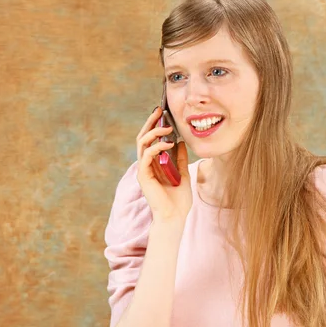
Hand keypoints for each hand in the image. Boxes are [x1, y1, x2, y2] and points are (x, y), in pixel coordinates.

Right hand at [136, 107, 191, 224]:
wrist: (175, 216)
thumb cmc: (179, 199)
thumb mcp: (183, 173)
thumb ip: (179, 158)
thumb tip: (179, 142)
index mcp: (154, 163)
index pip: (151, 140)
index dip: (154, 125)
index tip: (162, 113)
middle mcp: (146, 164)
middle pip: (143, 137)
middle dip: (150, 122)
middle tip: (159, 110)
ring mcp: (143, 170)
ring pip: (142, 143)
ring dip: (154, 132)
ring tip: (167, 126)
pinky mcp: (143, 176)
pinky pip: (146, 156)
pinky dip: (157, 147)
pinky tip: (169, 143)